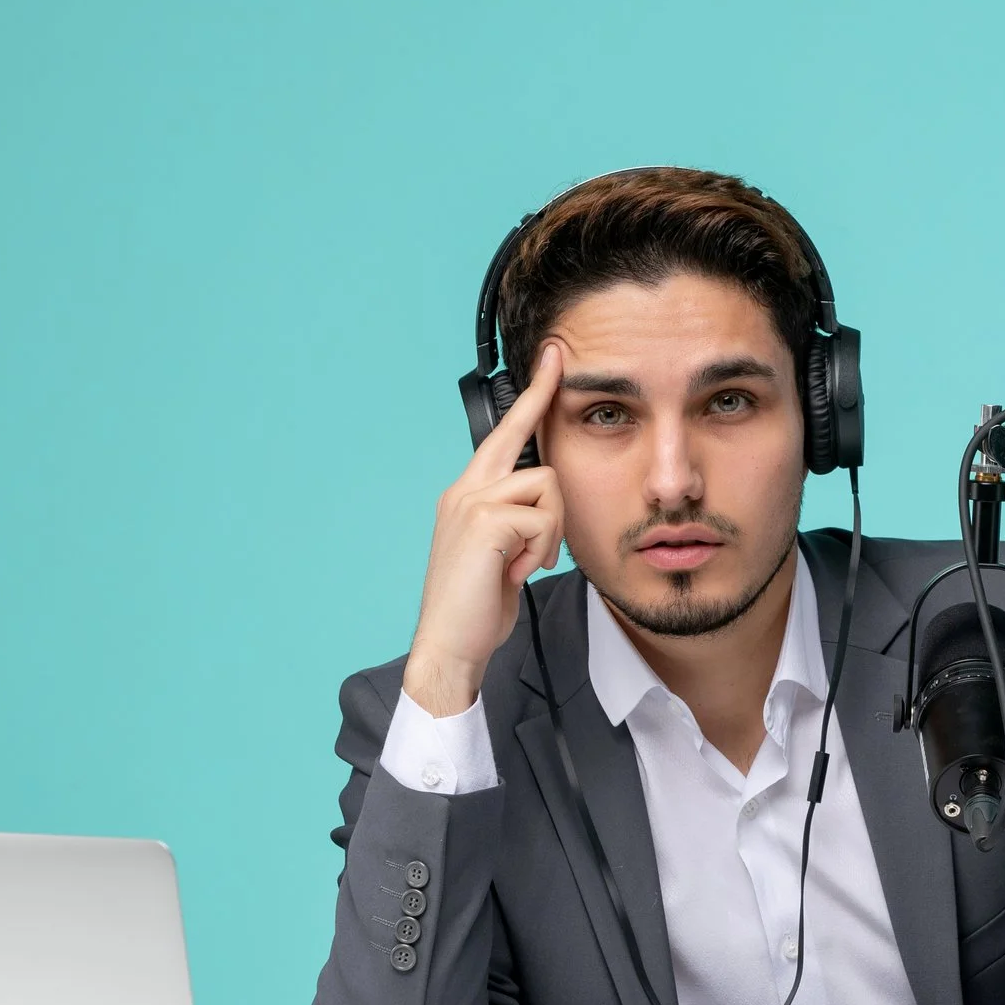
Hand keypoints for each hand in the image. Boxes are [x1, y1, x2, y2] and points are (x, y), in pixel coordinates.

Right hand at [403, 342, 565, 715]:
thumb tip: (547, 503)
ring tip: (523, 565)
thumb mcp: (502, 552)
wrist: (451, 645)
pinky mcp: (484, 521)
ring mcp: (470, 502)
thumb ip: (516, 519)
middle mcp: (464, 489)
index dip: (531, 396)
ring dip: (550, 532)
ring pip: (547, 485)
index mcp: (468, 494)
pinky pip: (543, 519)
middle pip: (522, 441)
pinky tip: (517, 574)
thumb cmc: (479, 605)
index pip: (504, 435)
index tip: (553, 360)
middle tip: (551, 403)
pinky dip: (541, 550)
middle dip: (541, 417)